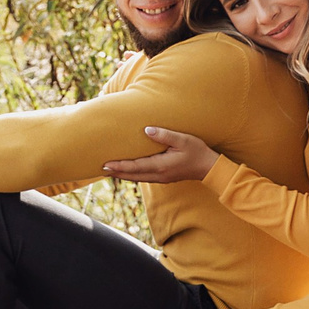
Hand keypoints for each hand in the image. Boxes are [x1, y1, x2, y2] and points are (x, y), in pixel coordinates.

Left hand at [102, 126, 220, 184]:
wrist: (209, 167)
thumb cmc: (197, 151)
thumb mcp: (182, 140)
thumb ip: (164, 135)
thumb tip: (146, 130)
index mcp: (160, 165)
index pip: (135, 167)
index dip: (119, 166)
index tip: (105, 164)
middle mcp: (158, 174)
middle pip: (132, 175)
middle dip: (116, 172)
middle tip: (100, 168)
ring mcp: (160, 178)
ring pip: (136, 178)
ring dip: (123, 174)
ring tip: (109, 170)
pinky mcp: (163, 177)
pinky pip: (143, 176)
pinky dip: (132, 174)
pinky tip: (127, 170)